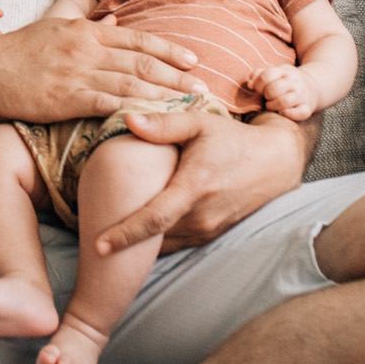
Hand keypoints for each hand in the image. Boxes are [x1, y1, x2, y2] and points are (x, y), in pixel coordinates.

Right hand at [0, 15, 203, 121]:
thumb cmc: (16, 51)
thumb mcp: (54, 29)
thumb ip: (86, 26)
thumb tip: (115, 23)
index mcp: (84, 31)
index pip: (137, 38)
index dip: (169, 49)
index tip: (193, 59)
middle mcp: (85, 48)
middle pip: (142, 60)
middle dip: (176, 74)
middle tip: (203, 86)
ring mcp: (76, 73)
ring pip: (131, 82)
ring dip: (164, 93)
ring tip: (188, 104)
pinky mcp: (66, 98)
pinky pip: (108, 104)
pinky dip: (134, 109)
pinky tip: (154, 118)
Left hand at [96, 109, 309, 255]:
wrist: (276, 162)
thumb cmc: (233, 139)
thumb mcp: (200, 123)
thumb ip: (163, 123)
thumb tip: (127, 118)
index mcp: (195, 188)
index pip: (154, 219)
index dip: (125, 234)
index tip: (98, 245)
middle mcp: (202, 216)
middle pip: (154, 237)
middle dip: (122, 242)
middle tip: (87, 237)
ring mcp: (209, 229)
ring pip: (164, 244)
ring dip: (138, 244)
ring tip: (106, 237)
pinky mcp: (212, 235)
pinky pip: (177, 242)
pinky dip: (155, 241)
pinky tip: (136, 232)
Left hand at [249, 63, 319, 120]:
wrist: (315, 87)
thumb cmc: (287, 81)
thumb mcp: (276, 72)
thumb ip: (259, 74)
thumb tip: (249, 85)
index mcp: (285, 71)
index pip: (266, 75)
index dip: (258, 84)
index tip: (258, 89)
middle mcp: (295, 82)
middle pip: (273, 89)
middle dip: (265, 95)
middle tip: (265, 97)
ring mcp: (302, 95)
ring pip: (284, 101)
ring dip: (272, 106)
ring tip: (270, 106)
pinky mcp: (308, 107)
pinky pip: (299, 113)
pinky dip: (288, 114)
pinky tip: (281, 112)